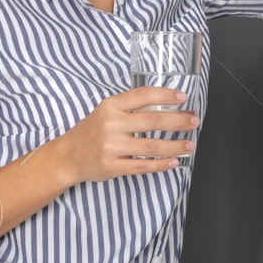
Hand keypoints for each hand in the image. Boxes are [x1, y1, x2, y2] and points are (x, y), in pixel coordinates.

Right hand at [54, 87, 197, 183]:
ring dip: (175, 146)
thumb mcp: (106, 111)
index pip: (143, 95)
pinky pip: (142, 166)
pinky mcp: (112, 166)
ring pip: (151, 146)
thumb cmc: (92, 131)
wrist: (68, 156)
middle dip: (178, 121)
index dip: (166, 95)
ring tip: (190, 144)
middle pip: (153, 121)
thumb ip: (131, 108)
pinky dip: (161, 164)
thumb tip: (167, 106)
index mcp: (111, 106)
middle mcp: (111, 125)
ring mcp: (111, 147)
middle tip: (194, 121)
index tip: (183, 97)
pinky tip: (174, 161)